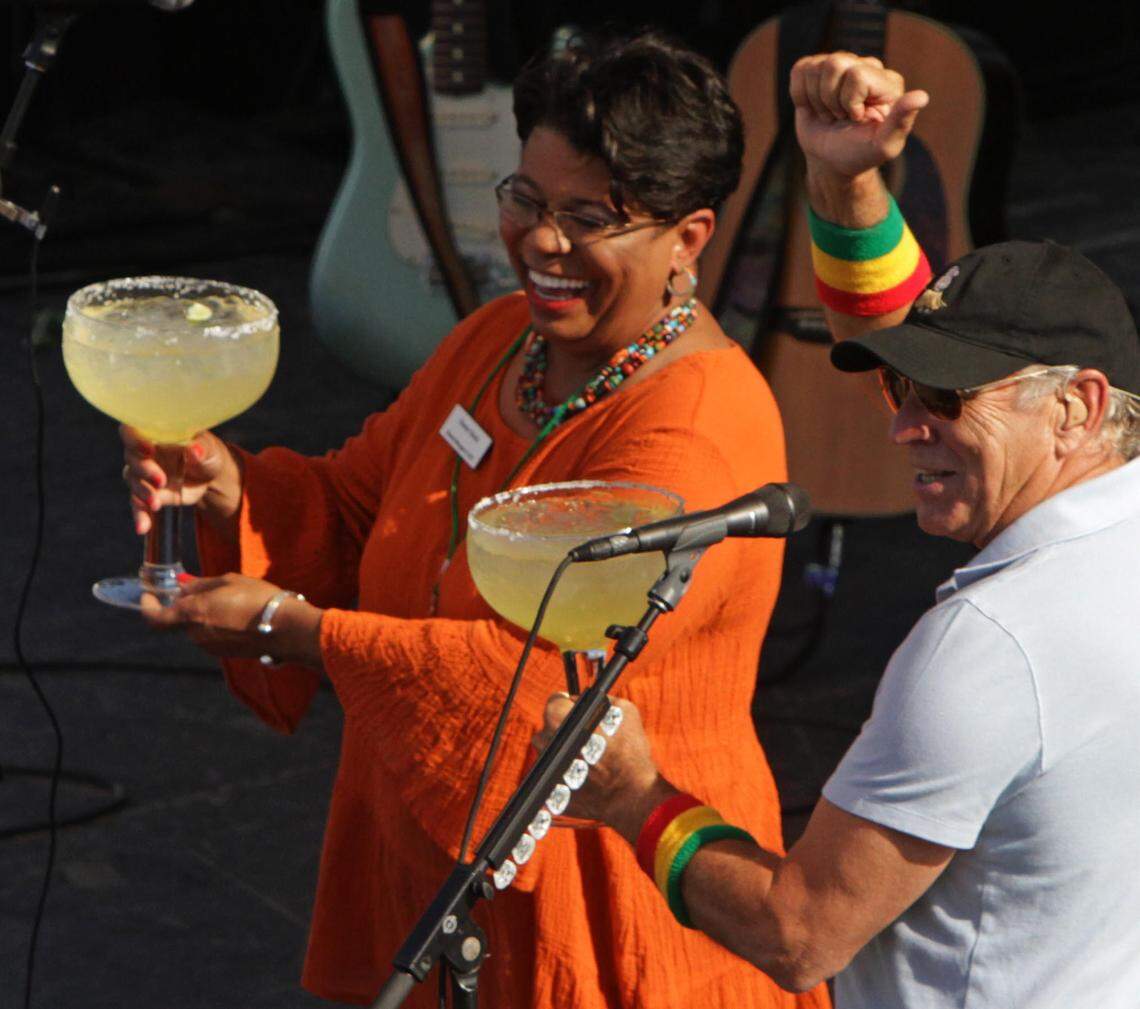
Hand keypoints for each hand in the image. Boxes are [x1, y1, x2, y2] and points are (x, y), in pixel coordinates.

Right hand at [121, 425, 238, 535]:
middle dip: (144, 470)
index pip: (133, 431)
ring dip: (142, 493)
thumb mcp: (210, 450)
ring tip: (156, 504)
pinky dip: (139, 516)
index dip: (136, 440)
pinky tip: (143, 528)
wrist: (210, 478)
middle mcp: (144, 453)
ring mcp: (143, 475)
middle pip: (132, 458)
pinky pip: (138, 505)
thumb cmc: (208, 454)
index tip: (149, 450)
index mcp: (155, 435)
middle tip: (161, 481)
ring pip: (133, 481)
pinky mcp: (148, 494)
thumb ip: (202, 448)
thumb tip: (195, 449)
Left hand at [141, 573, 323, 667]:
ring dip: (206, 615)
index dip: (148, 605)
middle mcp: (195, 634)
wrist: (285, 628)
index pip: (155, 617)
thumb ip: (200, 585)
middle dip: (188, 606)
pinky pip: (214, 637)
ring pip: (198, 628)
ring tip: (231, 600)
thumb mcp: (228, 581)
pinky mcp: (225, 653)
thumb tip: (184, 588)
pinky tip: (240, 614)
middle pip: (180, 620)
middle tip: (204, 590)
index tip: (149, 595)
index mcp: (191, 614)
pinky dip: (219, 625)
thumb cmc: (257, 598)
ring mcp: (210, 647)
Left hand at [534, 696, 674, 842]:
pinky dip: (564, 775)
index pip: (553, 702)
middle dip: (562, 729)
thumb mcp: (624, 711)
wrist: (632, 796)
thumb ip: (598, 699)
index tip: (572, 710)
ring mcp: (547, 770)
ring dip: (561, 753)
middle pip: (547, 729)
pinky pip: (553, 777)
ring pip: (548, 754)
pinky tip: (584, 776)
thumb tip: (584, 699)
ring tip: (585, 758)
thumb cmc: (630, 752)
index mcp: (560, 719)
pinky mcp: (550, 793)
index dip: (565, 704)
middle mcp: (547, 743)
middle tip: (583, 736)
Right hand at [791, 52, 927, 180]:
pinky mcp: (817, 73)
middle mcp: (866, 68)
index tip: (856, 120)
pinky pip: (800, 70)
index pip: (857, 75)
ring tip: (829, 115)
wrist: (832, 163)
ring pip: (815, 68)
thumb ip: (901, 122)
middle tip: (840, 119)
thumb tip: (921, 97)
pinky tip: (813, 107)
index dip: (849, 102)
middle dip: (831, 101)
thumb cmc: (860, 155)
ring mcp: (841, 68)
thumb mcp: (883, 146)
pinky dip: (800, 95)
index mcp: (886, 82)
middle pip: (835, 63)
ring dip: (816, 100)